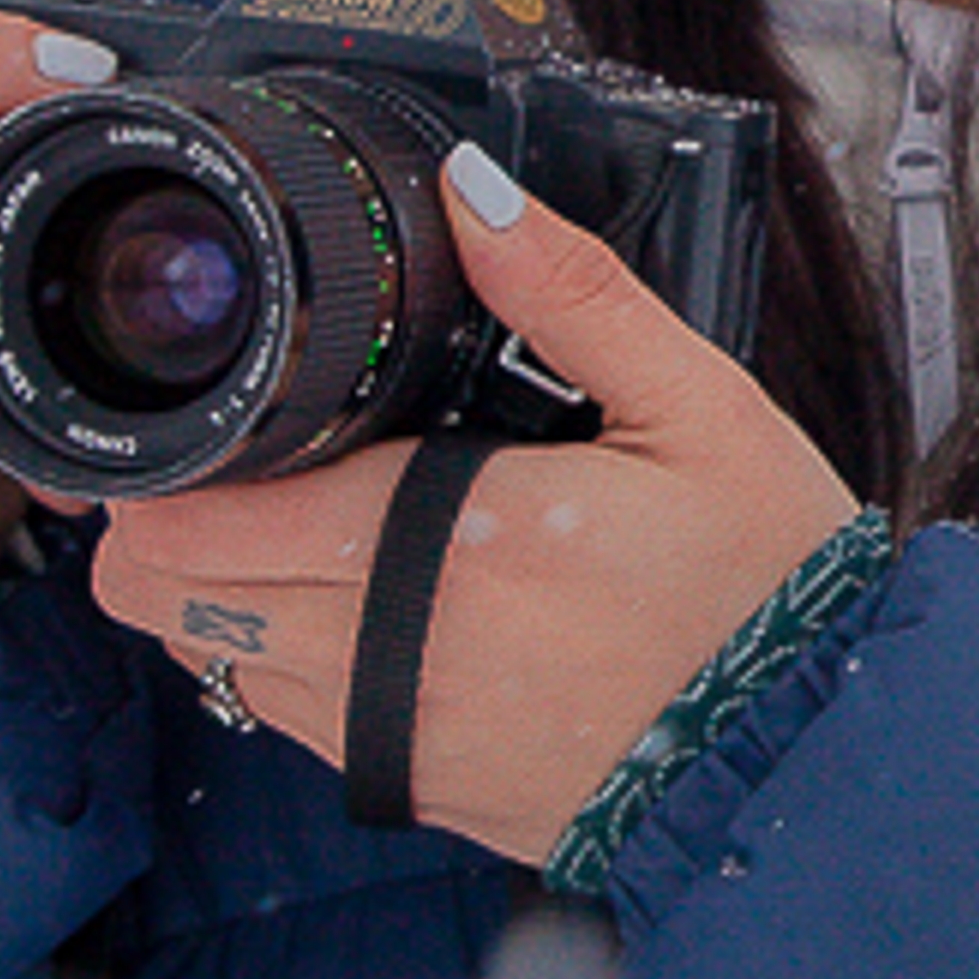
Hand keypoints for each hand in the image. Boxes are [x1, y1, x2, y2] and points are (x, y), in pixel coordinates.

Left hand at [83, 146, 859, 866]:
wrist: (814, 759)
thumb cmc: (765, 585)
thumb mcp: (696, 407)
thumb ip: (570, 293)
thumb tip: (473, 192)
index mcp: (458, 541)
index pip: (213, 519)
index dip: (168, 468)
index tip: (202, 415)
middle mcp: (404, 650)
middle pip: (171, 596)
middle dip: (164, 521)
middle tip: (223, 457)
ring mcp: (400, 733)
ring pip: (208, 665)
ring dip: (210, 591)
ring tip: (280, 520)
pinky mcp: (417, 785)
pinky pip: (285, 722)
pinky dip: (274, 659)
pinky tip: (346, 599)